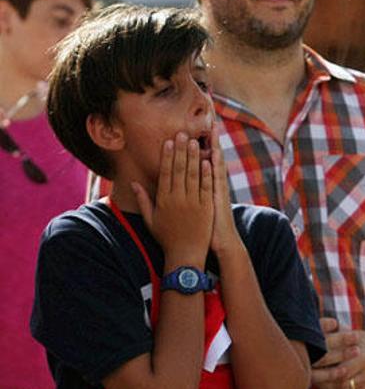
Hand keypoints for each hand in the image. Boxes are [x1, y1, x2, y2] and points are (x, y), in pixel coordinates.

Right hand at [133, 132, 212, 268]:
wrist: (185, 255)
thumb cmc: (166, 238)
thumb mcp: (150, 220)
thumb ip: (142, 200)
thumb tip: (132, 183)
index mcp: (163, 200)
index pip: (165, 173)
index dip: (167, 156)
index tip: (168, 141)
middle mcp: (177, 199)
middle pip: (179, 170)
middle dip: (181, 150)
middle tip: (182, 133)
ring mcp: (193, 203)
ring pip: (193, 175)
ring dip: (194, 157)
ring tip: (195, 141)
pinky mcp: (206, 208)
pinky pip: (206, 187)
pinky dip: (207, 174)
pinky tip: (207, 161)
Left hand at [207, 123, 240, 253]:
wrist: (222, 242)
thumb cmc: (208, 227)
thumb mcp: (199, 207)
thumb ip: (194, 193)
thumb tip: (186, 184)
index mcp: (207, 186)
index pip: (203, 161)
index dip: (199, 146)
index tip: (197, 130)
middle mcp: (215, 184)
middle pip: (212, 157)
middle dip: (210, 140)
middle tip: (209, 120)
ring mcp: (218, 190)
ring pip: (216, 164)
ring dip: (214, 147)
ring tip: (213, 130)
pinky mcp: (219, 198)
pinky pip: (217, 179)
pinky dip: (215, 167)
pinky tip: (213, 155)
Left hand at [312, 319, 364, 388]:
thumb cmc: (362, 341)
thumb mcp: (351, 335)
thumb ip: (335, 337)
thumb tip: (313, 337)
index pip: (339, 368)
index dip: (323, 368)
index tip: (310, 363)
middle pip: (341, 384)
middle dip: (323, 382)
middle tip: (310, 375)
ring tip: (318, 383)